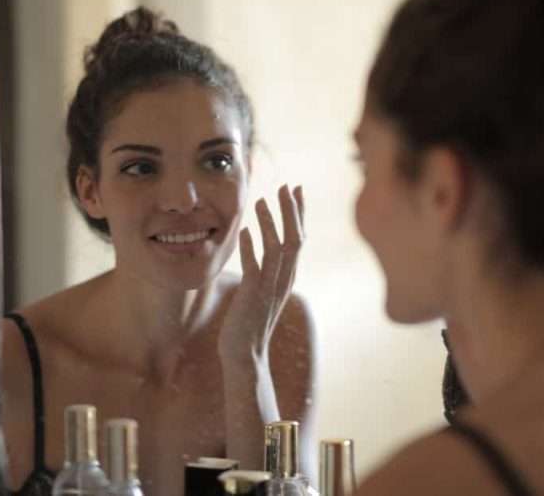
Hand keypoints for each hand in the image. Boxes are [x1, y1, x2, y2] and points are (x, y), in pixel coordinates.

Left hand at [219, 184, 304, 364]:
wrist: (246, 356)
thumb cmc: (251, 322)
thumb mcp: (264, 291)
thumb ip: (268, 269)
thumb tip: (263, 244)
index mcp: (287, 276)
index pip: (299, 238)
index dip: (299, 213)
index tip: (295, 190)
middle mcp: (284, 280)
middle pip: (295, 239)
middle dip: (291, 211)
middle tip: (286, 187)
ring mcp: (270, 288)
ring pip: (277, 249)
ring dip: (271, 223)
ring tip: (262, 201)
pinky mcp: (254, 296)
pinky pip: (254, 267)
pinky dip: (251, 247)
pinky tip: (245, 230)